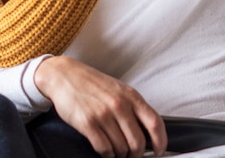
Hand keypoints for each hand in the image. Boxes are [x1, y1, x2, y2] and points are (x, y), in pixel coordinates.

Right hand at [33, 56, 166, 157]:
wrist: (64, 75)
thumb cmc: (92, 84)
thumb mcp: (118, 89)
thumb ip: (133, 106)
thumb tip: (148, 131)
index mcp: (131, 96)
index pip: (155, 123)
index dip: (160, 142)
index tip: (159, 151)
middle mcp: (119, 105)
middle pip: (138, 142)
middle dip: (136, 154)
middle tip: (132, 156)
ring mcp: (103, 114)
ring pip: (121, 148)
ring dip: (120, 155)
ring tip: (116, 152)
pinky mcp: (88, 123)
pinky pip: (104, 149)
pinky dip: (107, 155)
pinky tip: (105, 151)